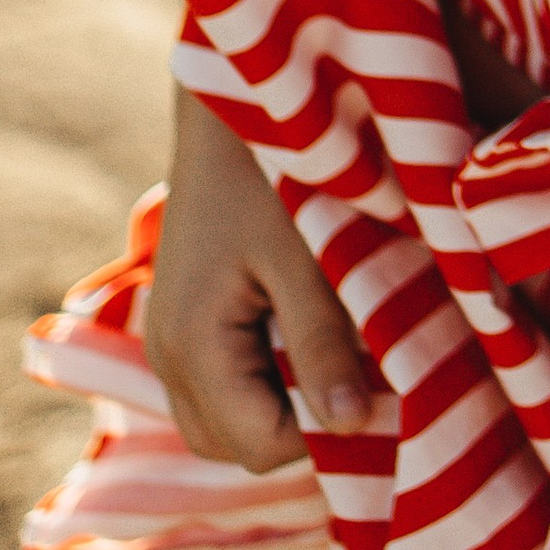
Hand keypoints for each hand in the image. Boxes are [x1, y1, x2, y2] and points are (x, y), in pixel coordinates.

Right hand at [145, 85, 371, 471]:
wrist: (229, 102)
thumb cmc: (274, 170)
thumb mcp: (310, 258)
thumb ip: (324, 342)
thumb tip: (349, 426)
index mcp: (192, 346)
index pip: (262, 445)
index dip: (328, 435)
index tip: (383, 389)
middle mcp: (165, 354)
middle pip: (236, 446)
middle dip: (304, 430)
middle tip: (365, 377)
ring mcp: (168, 338)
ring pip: (227, 421)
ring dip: (286, 406)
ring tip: (342, 355)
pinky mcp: (185, 319)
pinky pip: (223, 383)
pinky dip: (270, 379)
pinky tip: (314, 334)